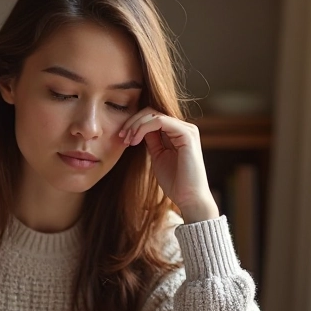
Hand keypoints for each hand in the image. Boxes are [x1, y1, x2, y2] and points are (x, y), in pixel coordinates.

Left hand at [119, 108, 218, 222]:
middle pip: (152, 112)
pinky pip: (159, 121)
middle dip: (132, 122)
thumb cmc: (175, 182)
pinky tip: (135, 140)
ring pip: (154, 114)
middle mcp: (184, 127)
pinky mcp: (187, 134)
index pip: (152, 117)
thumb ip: (152, 141)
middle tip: (121, 137)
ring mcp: (187, 129)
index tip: (122, 138)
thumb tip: (138, 129)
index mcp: (178, 132)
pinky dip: (143, 128)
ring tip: (127, 140)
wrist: (189, 198)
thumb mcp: (158, 156)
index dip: (134, 124)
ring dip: (135, 125)